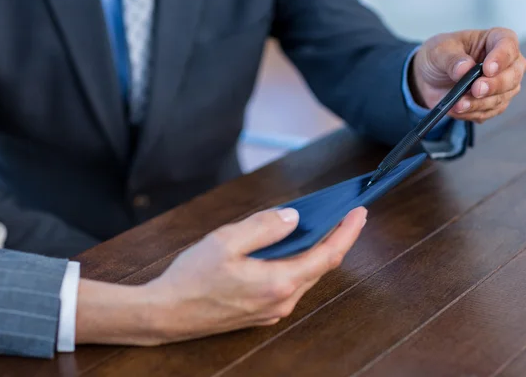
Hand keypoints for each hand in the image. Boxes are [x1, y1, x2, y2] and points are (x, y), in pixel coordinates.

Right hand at [75, 207, 367, 345]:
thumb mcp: (226, 241)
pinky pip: (288, 284)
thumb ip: (264, 226)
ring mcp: (272, 310)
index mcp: (278, 282)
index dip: (346, 232)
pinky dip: (295, 263)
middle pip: (318, 266)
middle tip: (341, 214)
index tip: (359, 212)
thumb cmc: (192, 277)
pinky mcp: (260, 312)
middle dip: (333, 239)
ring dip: (313, 251)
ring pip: (303, 276)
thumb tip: (293, 217)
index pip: (327, 255)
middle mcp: (281, 301)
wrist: (166, 313)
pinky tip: (287, 249)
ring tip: (317, 227)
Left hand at [411, 28, 525, 122]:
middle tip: (476, 89)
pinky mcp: (491, 103)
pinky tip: (457, 110)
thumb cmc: (438, 56)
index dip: (501, 58)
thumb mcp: (438, 51)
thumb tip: (464, 68)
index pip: (508, 45)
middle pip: (512, 75)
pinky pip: (488, 112)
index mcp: (494, 40)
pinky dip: (472, 113)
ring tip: (458, 105)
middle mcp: (504, 63)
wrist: (427, 78)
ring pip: (502, 97)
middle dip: (494, 85)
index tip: (487, 69)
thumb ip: (451, 59)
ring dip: (480, 104)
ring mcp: (501, 85)